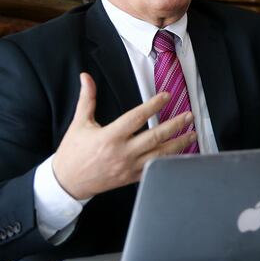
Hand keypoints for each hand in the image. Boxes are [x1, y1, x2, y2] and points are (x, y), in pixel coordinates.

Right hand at [52, 73, 196, 198]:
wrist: (67, 183)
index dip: (153, 105)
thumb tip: (86, 77)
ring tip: (192, 133)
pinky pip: (156, 169)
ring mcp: (129, 167)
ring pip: (160, 155)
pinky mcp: (132, 178)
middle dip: (175, 125)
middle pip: (155, 137)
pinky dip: (170, 160)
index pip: (136, 118)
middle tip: (188, 115)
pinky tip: (181, 153)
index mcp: (110, 137)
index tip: (166, 96)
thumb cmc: (73, 153)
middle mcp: (122, 152)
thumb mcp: (79, 123)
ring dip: (179, 143)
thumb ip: (87, 99)